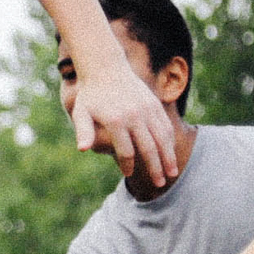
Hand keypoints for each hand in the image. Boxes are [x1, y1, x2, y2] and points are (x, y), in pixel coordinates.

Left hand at [67, 54, 180, 185]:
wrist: (105, 68)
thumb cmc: (91, 96)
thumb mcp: (81, 112)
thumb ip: (84, 131)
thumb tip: (82, 149)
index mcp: (115, 120)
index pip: (126, 150)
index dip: (127, 165)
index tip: (127, 173)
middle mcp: (134, 115)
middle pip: (148, 148)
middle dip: (154, 168)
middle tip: (159, 184)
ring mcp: (146, 109)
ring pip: (161, 138)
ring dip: (168, 157)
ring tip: (171, 173)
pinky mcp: (154, 104)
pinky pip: (165, 126)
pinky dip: (169, 141)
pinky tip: (170, 153)